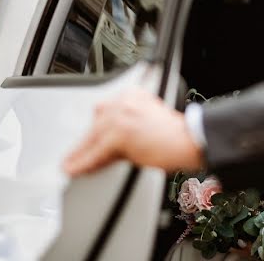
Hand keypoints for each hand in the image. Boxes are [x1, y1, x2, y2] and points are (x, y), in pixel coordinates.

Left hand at [63, 88, 204, 175]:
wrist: (190, 140)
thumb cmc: (177, 135)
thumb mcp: (148, 122)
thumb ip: (127, 127)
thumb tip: (106, 146)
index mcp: (132, 94)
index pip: (105, 113)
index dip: (94, 131)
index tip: (84, 144)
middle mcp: (125, 100)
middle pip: (96, 124)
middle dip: (85, 142)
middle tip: (75, 158)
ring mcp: (121, 116)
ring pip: (93, 138)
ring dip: (81, 154)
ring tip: (72, 166)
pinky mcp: (119, 133)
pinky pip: (96, 152)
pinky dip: (85, 163)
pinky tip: (76, 169)